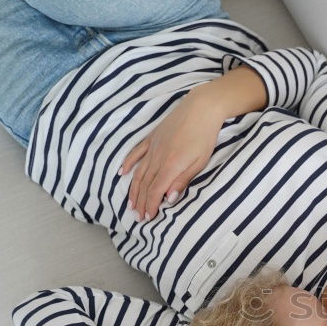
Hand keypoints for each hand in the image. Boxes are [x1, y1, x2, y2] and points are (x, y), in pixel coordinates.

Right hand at [120, 88, 225, 221]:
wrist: (201, 108)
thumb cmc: (204, 137)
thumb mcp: (199, 162)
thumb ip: (182, 180)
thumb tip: (168, 199)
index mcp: (170, 165)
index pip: (156, 191)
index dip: (151, 205)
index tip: (147, 218)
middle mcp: (157, 158)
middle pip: (145, 184)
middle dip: (140, 202)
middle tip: (137, 217)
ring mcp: (153, 147)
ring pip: (138, 172)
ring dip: (133, 189)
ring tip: (130, 203)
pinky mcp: (152, 137)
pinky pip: (136, 153)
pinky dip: (127, 164)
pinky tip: (121, 173)